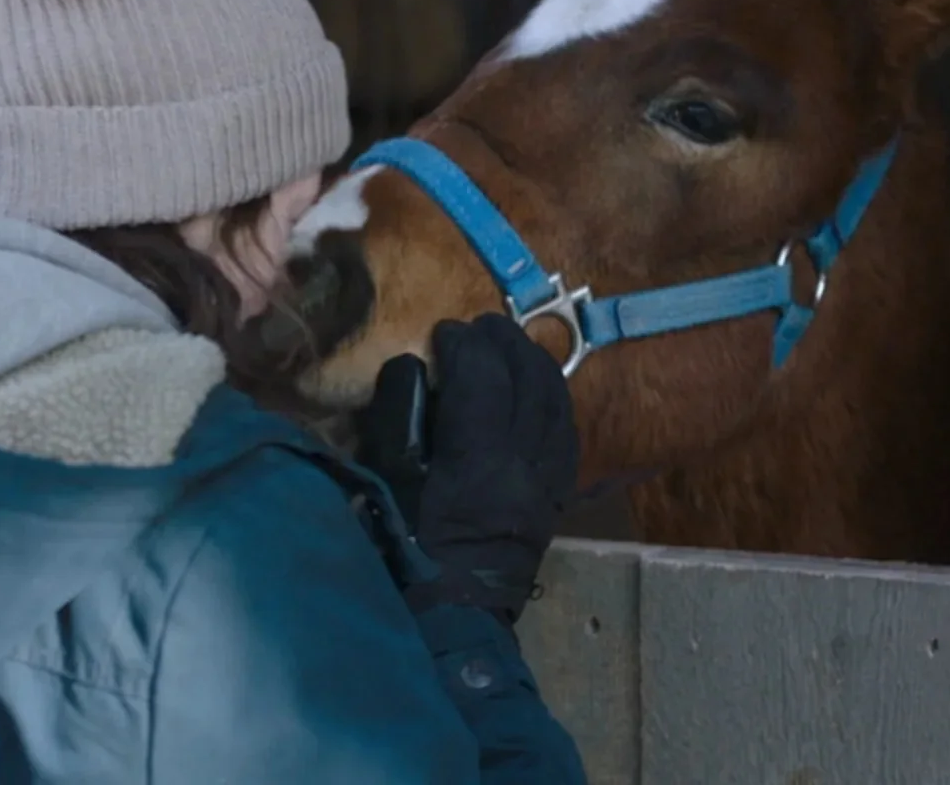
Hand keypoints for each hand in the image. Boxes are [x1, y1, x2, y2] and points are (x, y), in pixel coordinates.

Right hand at [401, 314, 578, 622]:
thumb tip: (414, 367)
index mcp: (477, 464)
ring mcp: (546, 484)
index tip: (444, 332)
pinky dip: (552, 401)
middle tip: (480, 327)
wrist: (450, 621)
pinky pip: (566, 435)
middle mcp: (523, 468)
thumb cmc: (402, 554)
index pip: (482, 379)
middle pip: (529, 383)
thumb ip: (396, 417)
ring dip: (536, 365)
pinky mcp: (555, 499)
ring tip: (511, 344)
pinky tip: (538, 390)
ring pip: (557, 405)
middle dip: (505, 344)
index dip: (464, 345)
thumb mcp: (384, 484)